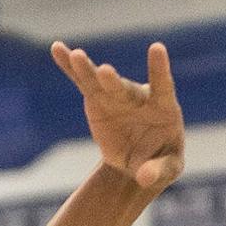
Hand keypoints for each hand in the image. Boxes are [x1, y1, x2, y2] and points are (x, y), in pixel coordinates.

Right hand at [52, 40, 183, 192]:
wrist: (137, 163)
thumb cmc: (161, 161)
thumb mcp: (168, 169)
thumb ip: (159, 171)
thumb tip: (144, 178)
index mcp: (164, 108)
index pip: (163, 86)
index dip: (159, 69)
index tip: (156, 47)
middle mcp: (138, 97)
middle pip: (124, 89)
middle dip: (113, 82)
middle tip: (104, 72)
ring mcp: (116, 96)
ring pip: (99, 81)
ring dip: (87, 69)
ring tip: (75, 56)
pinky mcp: (97, 99)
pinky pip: (82, 81)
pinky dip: (69, 66)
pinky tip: (57, 49)